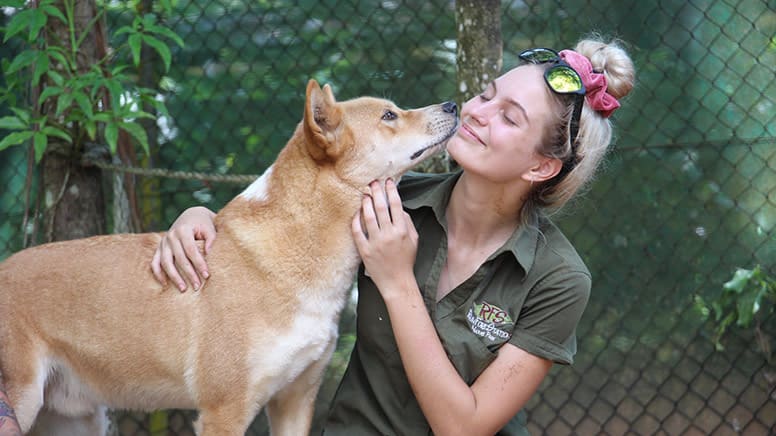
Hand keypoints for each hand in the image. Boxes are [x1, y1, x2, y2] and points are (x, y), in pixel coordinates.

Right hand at [151, 206, 216, 290]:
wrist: (191, 216)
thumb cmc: (203, 224)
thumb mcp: (210, 228)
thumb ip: (211, 239)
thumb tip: (208, 253)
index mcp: (183, 230)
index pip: (191, 250)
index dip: (199, 263)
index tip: (207, 275)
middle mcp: (170, 236)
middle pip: (179, 258)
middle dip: (189, 274)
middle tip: (197, 286)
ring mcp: (163, 242)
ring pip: (165, 262)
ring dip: (174, 277)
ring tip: (183, 289)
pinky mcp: (159, 248)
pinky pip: (155, 262)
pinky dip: (158, 273)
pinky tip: (165, 284)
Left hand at [351, 179, 417, 297]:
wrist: (397, 281)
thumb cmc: (406, 260)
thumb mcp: (414, 239)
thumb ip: (407, 222)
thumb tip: (399, 207)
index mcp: (402, 231)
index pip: (395, 205)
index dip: (391, 191)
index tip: (387, 181)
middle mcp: (389, 235)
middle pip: (380, 207)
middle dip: (376, 192)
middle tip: (372, 182)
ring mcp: (376, 243)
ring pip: (368, 217)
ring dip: (365, 203)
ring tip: (364, 194)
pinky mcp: (365, 251)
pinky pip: (357, 231)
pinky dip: (356, 220)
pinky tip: (356, 212)